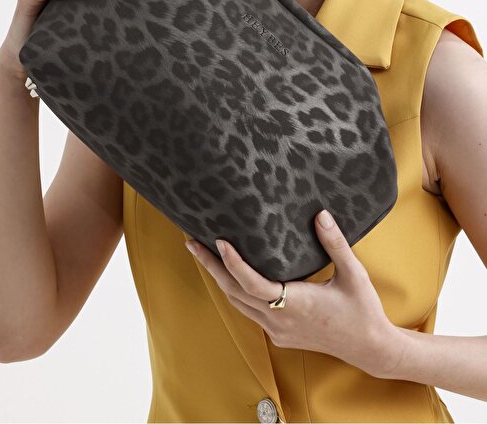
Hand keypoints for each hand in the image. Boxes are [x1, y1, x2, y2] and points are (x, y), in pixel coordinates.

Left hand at [185, 209, 403, 378]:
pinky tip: (231, 275)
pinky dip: (236, 291)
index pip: (253, 283)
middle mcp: (280, 320)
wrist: (370, 348)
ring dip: (220, 278)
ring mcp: (278, 330)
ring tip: (204, 254)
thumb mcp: (353, 273)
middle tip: (191, 242)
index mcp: (296, 304)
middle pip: (235, 292)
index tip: (219, 242)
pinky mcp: (280, 335)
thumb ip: (334, 243)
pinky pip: (249, 311)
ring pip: (238, 303)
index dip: (233, 263)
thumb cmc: (362, 310)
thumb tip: (320, 213)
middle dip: (211, 266)